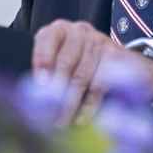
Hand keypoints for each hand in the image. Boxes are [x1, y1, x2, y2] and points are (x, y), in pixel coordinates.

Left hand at [31, 20, 152, 123]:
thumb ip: (46, 75)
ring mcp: (98, 41)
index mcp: (58, 30)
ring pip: (82, 75)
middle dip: (56, 92)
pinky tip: (81, 118)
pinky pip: (100, 83)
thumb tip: (34, 100)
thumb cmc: (77, 64)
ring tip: (62, 122)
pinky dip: (89, 104)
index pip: (47, 40)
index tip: (40, 85)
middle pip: (65, 61)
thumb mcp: (58, 63)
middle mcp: (78, 31)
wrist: (117, 62)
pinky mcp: (115, 55)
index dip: (42, 61)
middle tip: (48, 115)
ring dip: (71, 103)